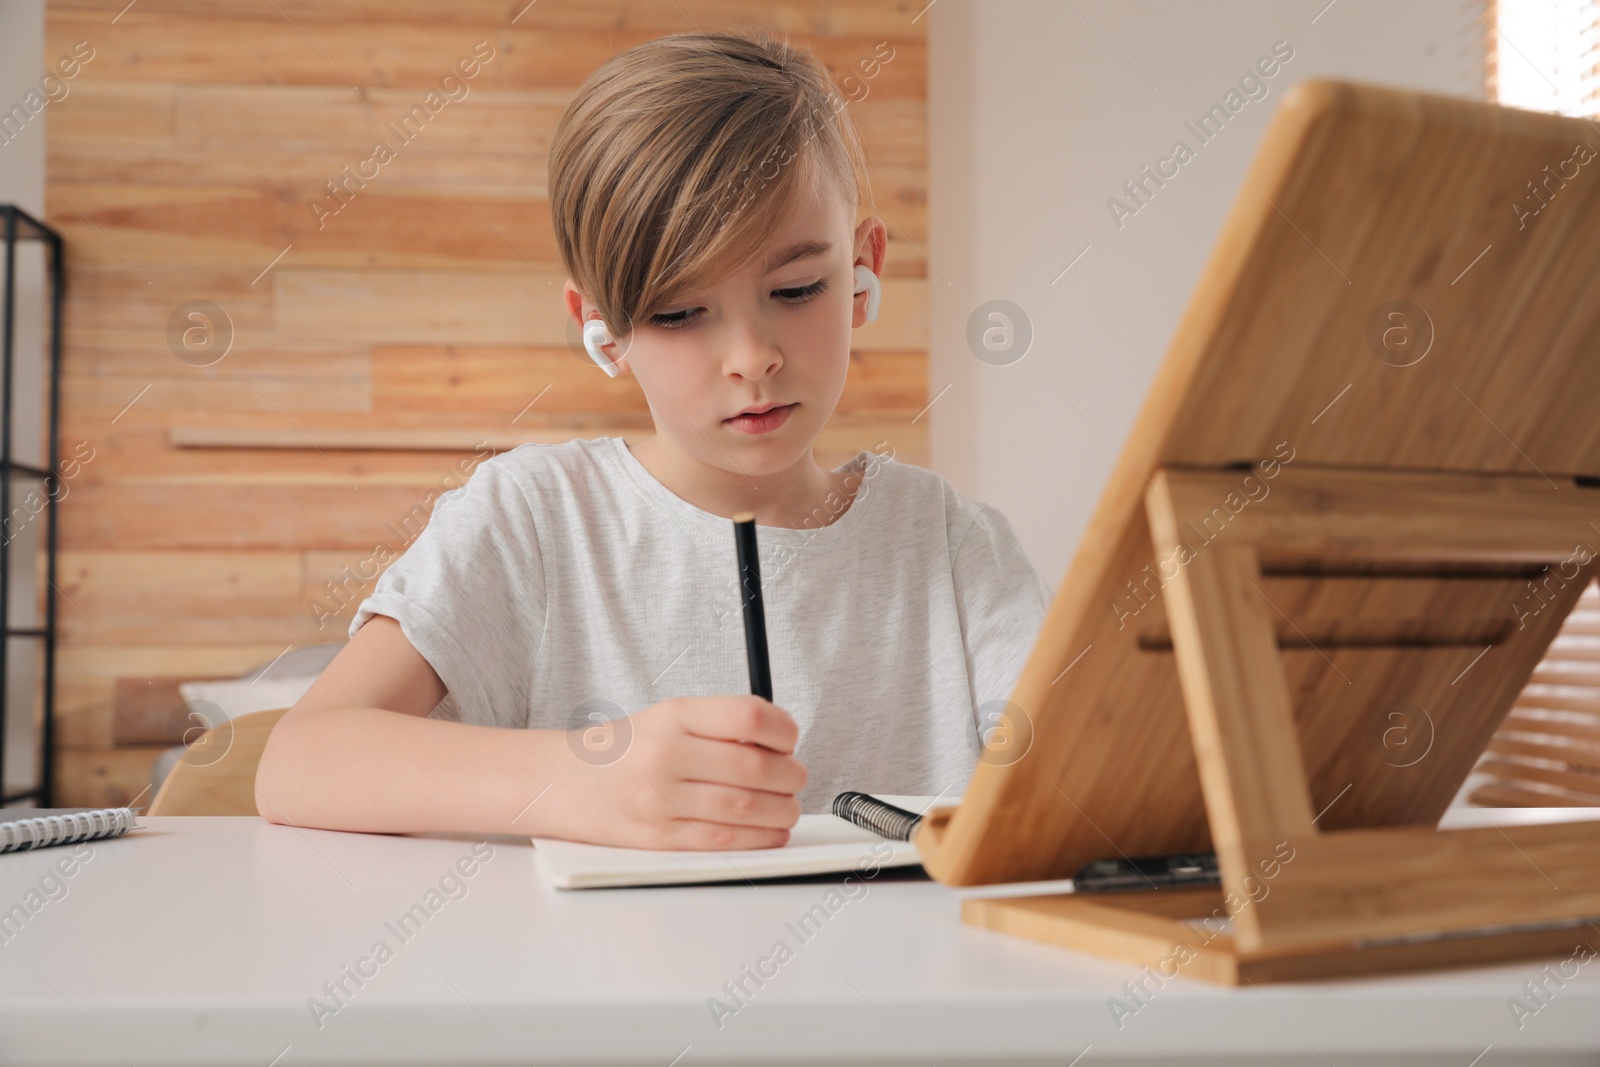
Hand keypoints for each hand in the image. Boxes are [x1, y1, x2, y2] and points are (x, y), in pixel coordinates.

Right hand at [547, 695, 806, 849]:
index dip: (784, 729)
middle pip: (755, 767)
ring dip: (782, 810)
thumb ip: (720, 726)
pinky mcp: (659, 839)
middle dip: (791, 776)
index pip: (748, 717)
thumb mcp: (668, 717)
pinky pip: (724, 842)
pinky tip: (770, 831)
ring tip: (787, 806)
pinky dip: (759, 839)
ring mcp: (661, 800)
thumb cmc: (624, 751)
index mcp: (674, 716)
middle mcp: (666, 755)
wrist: (562, 781)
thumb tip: (783, 745)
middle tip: (796, 777)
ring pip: (746, 808)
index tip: (790, 739)